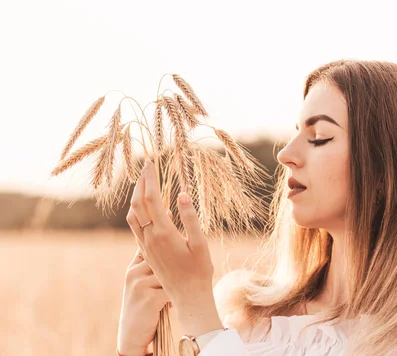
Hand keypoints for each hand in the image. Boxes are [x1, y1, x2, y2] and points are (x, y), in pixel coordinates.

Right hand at [117, 250, 169, 354]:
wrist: (131, 335)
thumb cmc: (142, 308)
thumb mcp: (141, 285)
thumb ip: (151, 270)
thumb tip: (175, 253)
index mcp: (133, 268)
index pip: (150, 248)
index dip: (166, 249)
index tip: (179, 252)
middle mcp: (134, 273)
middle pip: (163, 259)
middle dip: (176, 265)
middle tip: (187, 272)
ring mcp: (140, 285)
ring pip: (169, 274)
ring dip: (177, 283)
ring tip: (178, 292)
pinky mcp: (149, 298)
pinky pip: (171, 290)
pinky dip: (174, 297)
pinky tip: (171, 304)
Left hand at [126, 159, 222, 335]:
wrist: (188, 296)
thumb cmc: (199, 270)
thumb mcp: (200, 243)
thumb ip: (190, 218)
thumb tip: (182, 194)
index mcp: (163, 232)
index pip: (151, 198)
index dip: (150, 178)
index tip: (152, 162)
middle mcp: (150, 237)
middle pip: (138, 203)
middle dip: (141, 182)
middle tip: (147, 165)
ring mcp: (145, 245)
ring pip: (133, 214)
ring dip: (136, 196)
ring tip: (143, 182)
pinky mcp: (145, 252)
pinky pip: (135, 226)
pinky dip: (137, 210)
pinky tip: (146, 207)